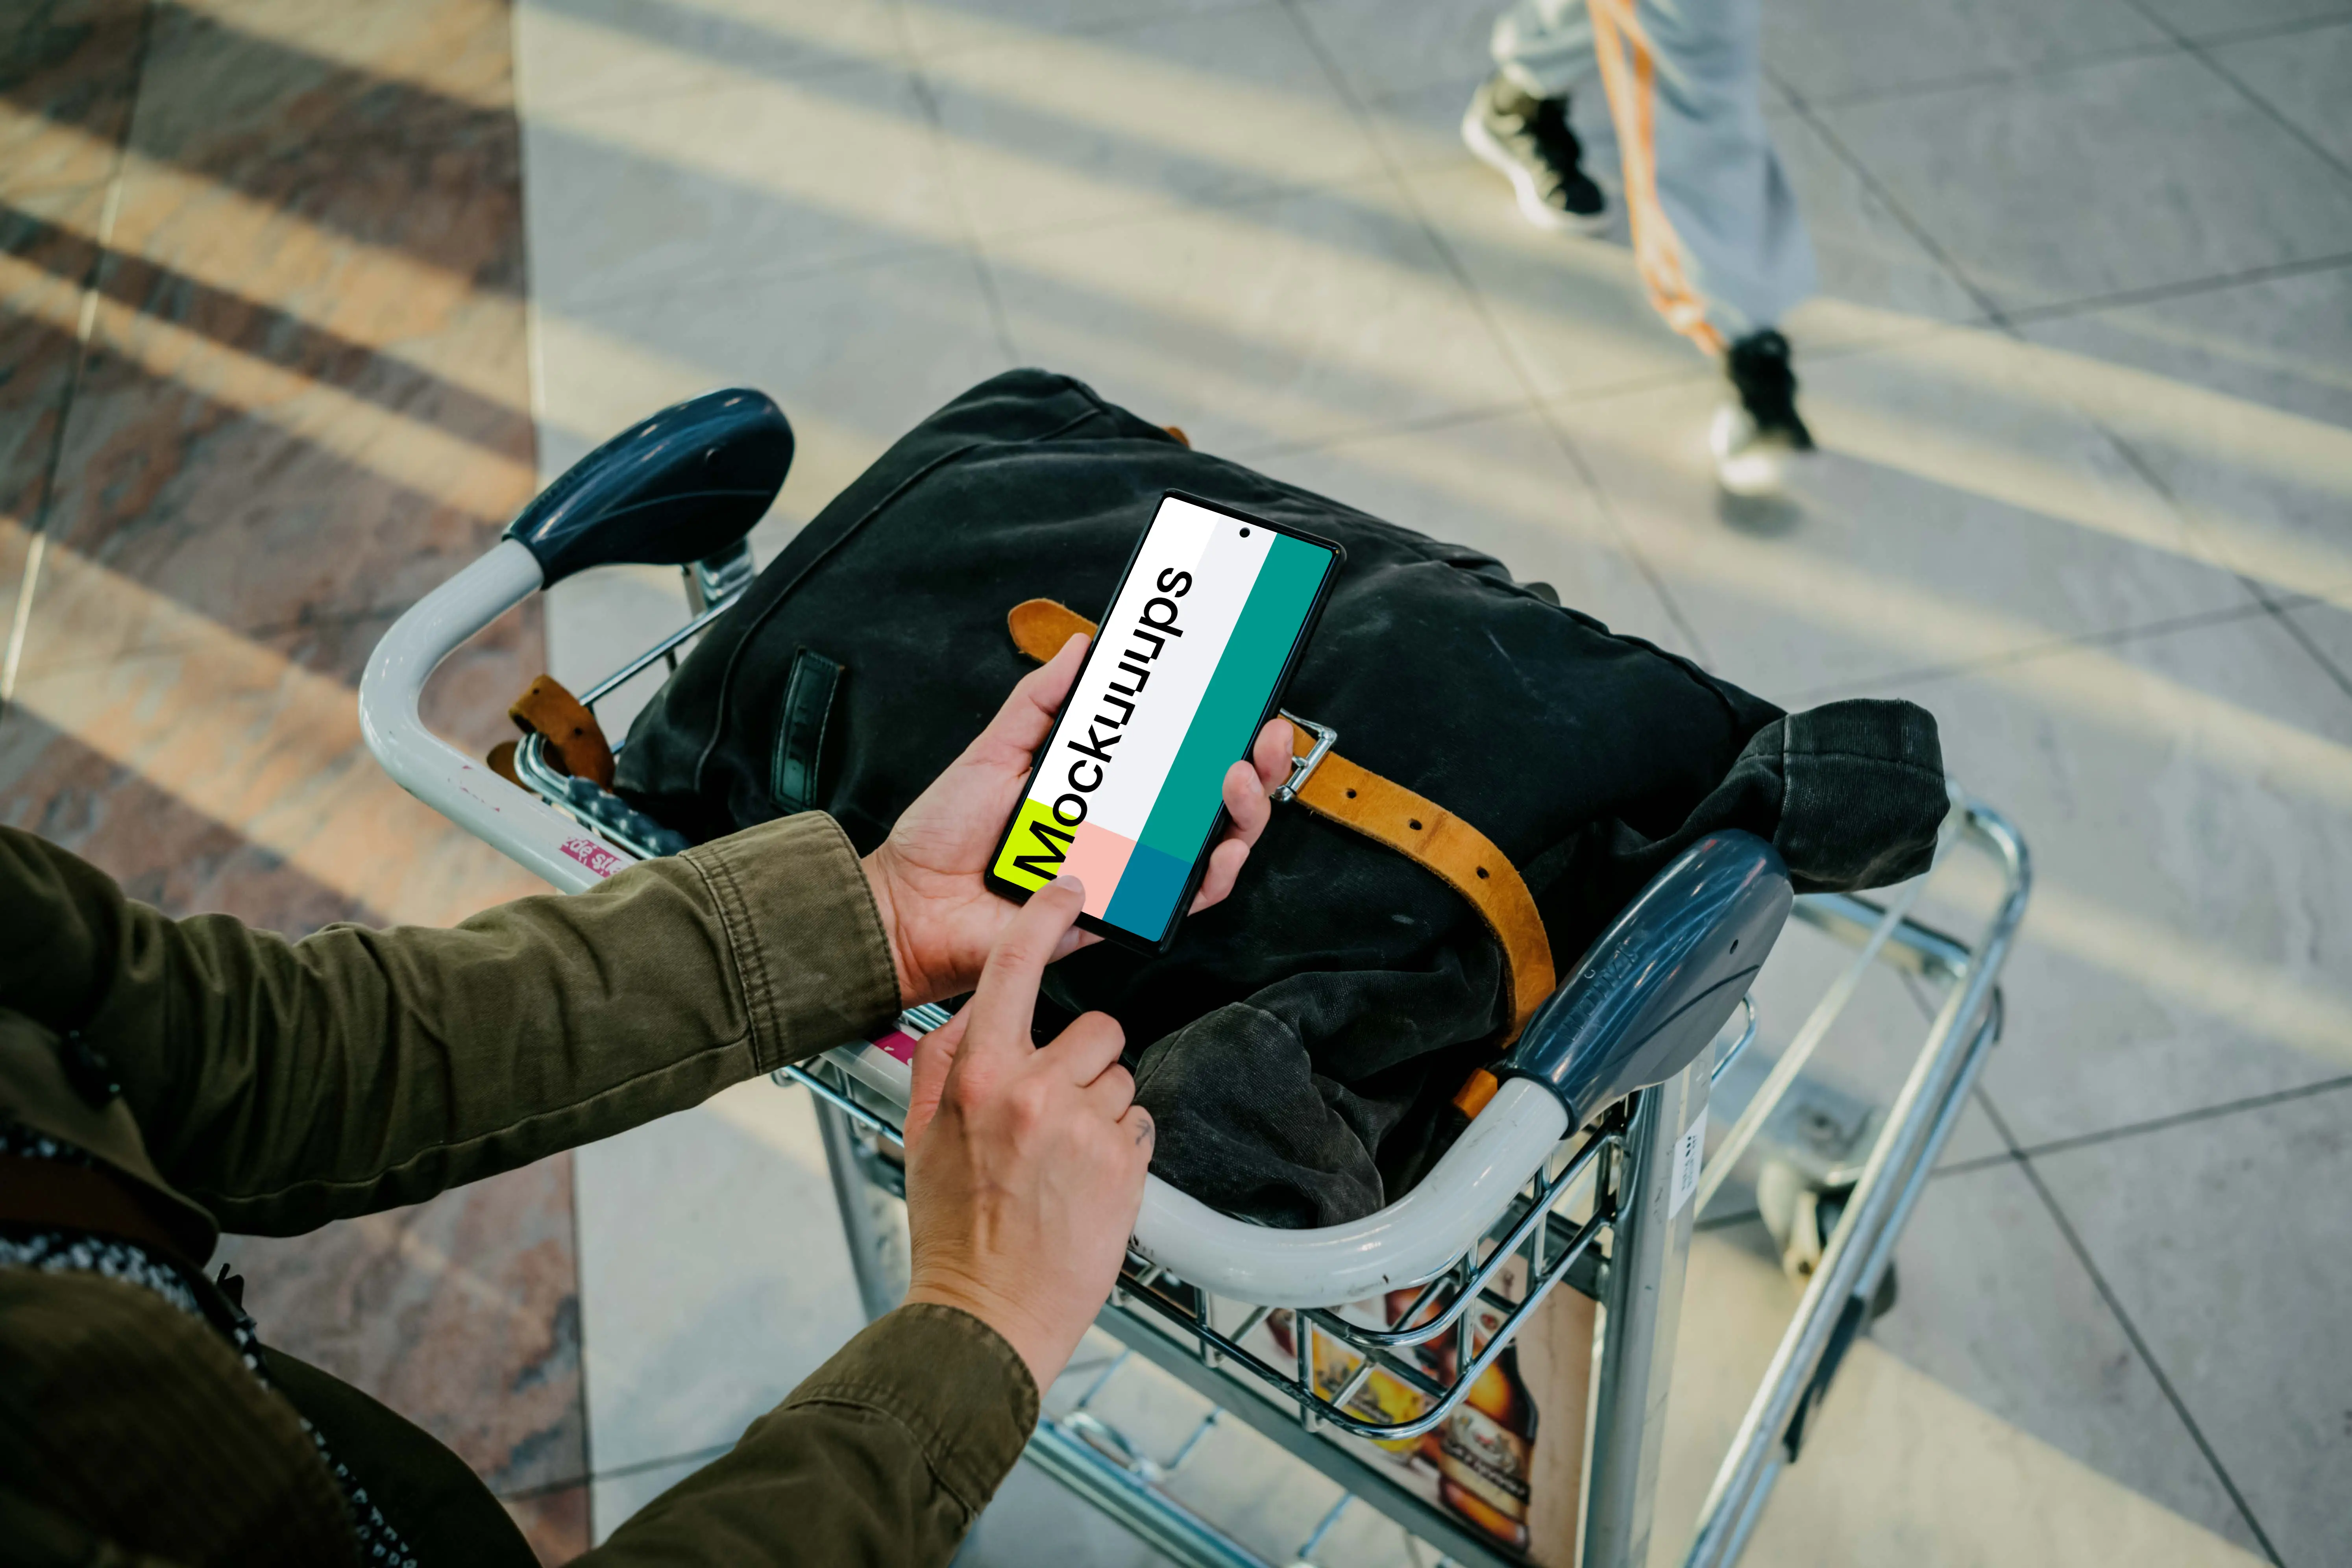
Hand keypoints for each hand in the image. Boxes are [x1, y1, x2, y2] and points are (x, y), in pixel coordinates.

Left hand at [861, 634, 1293, 1006]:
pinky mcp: (1120, 912)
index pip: (1178, 758)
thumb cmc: (944, 838)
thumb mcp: (995, 751)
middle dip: (1256, 766)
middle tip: (1259, 736)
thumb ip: (1039, 701)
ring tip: (1236, 779)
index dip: (1221, 731)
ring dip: (1244, 813)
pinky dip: (1212, 875)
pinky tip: (1214, 849)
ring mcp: (1127, 870)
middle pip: (1214, 800)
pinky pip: (1185, 901)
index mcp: (1102, 789)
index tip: (1243, 698)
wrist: (912, 904)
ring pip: (1216, 847)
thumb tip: (1081, 649)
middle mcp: (1124, 829)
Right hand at [900, 877, 1150, 1388]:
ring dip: (1104, 1108)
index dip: (1043, 918)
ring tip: (1067, 1158)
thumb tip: (974, 1010)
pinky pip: (1140, 1122)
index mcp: (978, 1076)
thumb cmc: (954, 1228)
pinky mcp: (1124, 1164)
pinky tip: (1087, 1181)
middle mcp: (1034, 1092)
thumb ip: (944, 1062)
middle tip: (1057, 1110)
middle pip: (1095, 1028)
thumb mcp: (923, 1134)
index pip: (1012, 968)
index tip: (1066, 890)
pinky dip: (1122, 1146)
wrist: (987, 1310)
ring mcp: (1084, 1128)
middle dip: (1086, 1060)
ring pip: (1123, 1078)